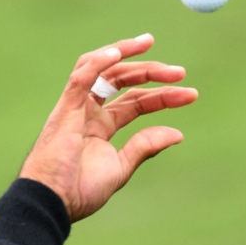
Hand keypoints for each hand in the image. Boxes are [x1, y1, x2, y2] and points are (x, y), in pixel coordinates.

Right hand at [19, 34, 197, 221]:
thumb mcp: (121, 167)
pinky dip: (98, 62)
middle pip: (121, 80)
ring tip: (147, 43)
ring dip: (124, 53)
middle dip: (151, 72)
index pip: (135, 101)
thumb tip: (177, 133)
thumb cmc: (80, 189)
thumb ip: (145, 146)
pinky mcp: (65, 108)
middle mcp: (88, 112)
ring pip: (100, 68)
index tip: (190, 94)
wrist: (54, 201)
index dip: (162, 96)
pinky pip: (81, 77)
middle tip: (180, 73)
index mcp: (100, 126)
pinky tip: (118, 53)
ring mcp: (75, 108)